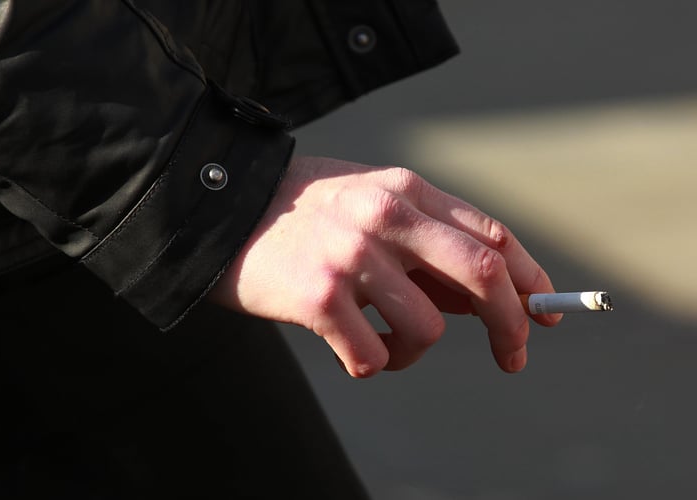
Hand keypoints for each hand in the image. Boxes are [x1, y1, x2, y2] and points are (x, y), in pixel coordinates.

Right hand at [208, 156, 560, 376]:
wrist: (217, 210)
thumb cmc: (299, 215)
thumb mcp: (366, 205)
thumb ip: (424, 242)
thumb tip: (484, 301)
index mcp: (405, 189)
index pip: (492, 235)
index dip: (530, 279)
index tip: (544, 315)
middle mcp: (385, 215)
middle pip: (483, 275)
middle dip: (511, 324)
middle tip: (512, 357)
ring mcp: (352, 255)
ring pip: (428, 328)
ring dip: (415, 352)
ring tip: (383, 345)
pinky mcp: (319, 296)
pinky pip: (373, 356)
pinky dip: (372, 365)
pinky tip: (349, 349)